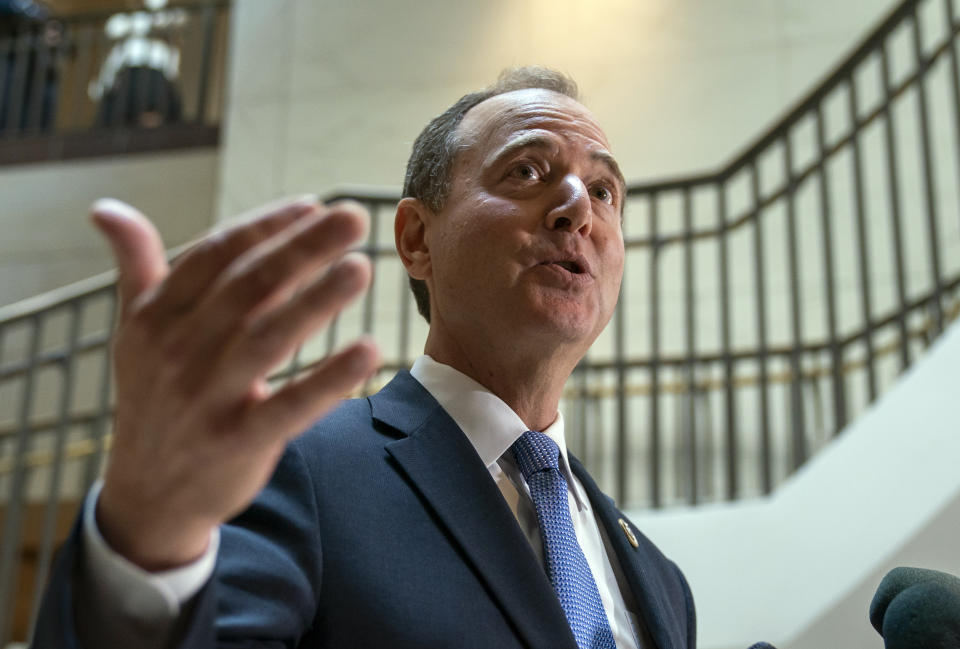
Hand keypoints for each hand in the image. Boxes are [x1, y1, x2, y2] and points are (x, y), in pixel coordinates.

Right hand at [91, 196, 379, 570]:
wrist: (147, 494)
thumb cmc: (154, 395)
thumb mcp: (136, 332)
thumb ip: (135, 267)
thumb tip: (105, 208)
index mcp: (156, 317)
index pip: (215, 256)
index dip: (264, 227)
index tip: (313, 204)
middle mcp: (178, 352)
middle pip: (248, 287)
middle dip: (303, 248)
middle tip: (354, 217)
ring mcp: (208, 399)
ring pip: (269, 338)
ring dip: (317, 301)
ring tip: (360, 268)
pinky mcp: (240, 442)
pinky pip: (291, 406)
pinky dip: (329, 379)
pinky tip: (368, 350)